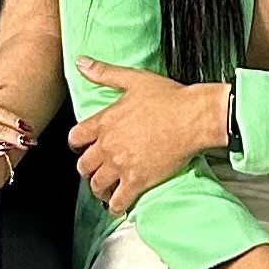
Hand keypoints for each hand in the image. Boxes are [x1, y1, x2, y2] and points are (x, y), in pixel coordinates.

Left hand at [70, 58, 227, 216]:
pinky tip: (118, 206)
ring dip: (98, 189)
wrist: (192, 117)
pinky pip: (118, 201)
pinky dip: (115, 206)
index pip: (75, 138)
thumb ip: (104, 73)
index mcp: (104, 121)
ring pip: (97, 185)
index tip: (81, 148)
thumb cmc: (167, 97)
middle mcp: (108, 145)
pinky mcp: (137, 180)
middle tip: (94, 171)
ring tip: (104, 190)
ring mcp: (121, 165)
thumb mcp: (133, 79)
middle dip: (86, 170)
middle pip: (83, 165)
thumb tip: (80, 62)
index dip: (76, 145)